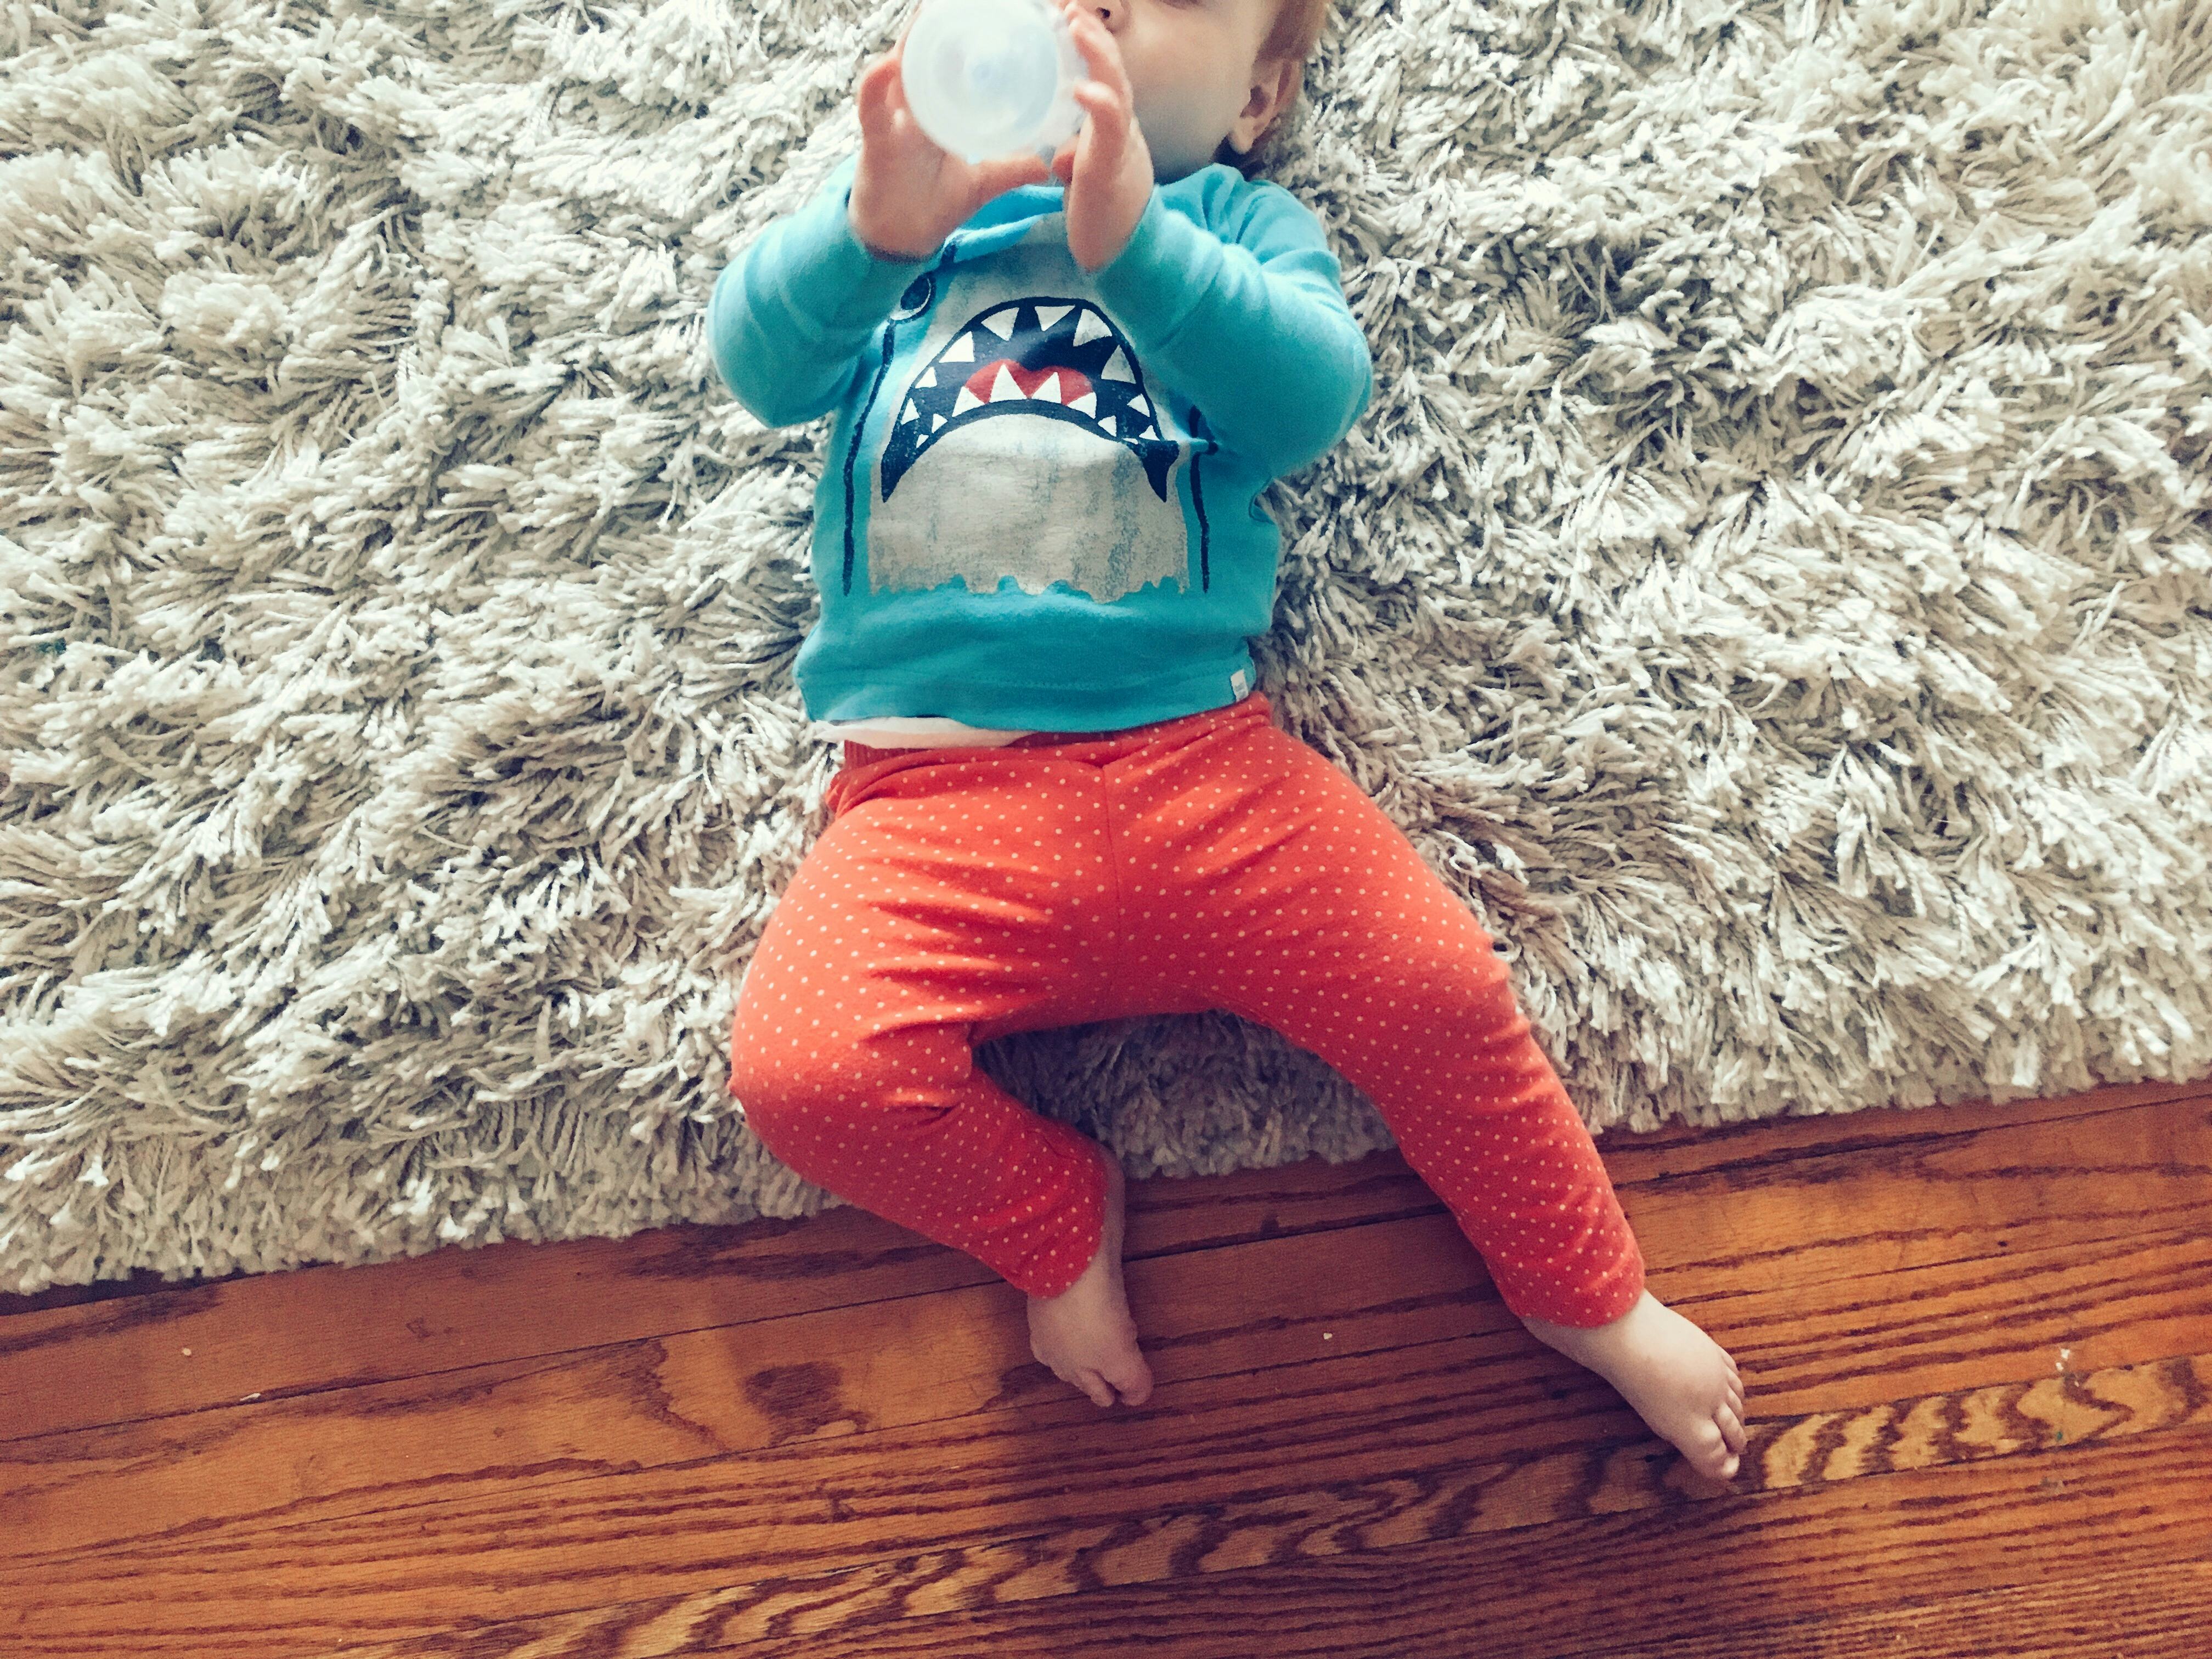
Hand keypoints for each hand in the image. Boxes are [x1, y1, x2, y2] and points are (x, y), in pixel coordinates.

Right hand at [847, 2, 1056, 261]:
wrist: (901, 238)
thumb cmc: (933, 201)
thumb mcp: (983, 181)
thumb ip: (1014, 169)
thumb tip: (1050, 163)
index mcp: (940, 107)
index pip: (953, 60)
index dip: (969, 32)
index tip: (995, 9)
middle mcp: (915, 104)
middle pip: (927, 52)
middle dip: (943, 22)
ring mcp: (894, 118)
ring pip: (899, 68)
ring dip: (912, 39)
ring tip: (929, 9)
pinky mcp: (877, 139)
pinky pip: (872, 108)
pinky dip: (876, 86)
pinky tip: (888, 66)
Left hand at [1047, 0, 1154, 273]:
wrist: (1125, 257)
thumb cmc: (1103, 216)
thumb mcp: (1083, 176)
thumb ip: (1071, 157)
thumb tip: (1057, 154)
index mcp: (1112, 129)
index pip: (1103, 76)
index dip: (1089, 45)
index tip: (1068, 14)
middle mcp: (1122, 131)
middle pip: (1113, 72)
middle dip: (1093, 37)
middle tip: (1070, 7)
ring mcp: (1121, 149)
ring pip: (1117, 92)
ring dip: (1098, 57)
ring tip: (1077, 26)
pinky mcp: (1113, 171)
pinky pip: (1111, 133)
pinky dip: (1099, 108)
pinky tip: (1082, 90)